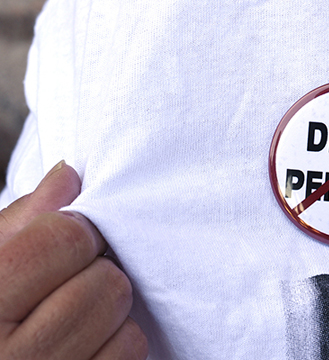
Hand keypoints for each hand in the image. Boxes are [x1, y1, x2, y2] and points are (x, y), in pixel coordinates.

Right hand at [0, 162, 147, 358]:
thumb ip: (23, 222)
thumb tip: (69, 174)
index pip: (63, 241)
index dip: (77, 231)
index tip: (71, 238)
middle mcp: (10, 356)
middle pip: (105, 283)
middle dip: (98, 271)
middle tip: (74, 278)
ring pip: (125, 323)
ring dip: (112, 311)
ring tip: (76, 312)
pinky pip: (130, 356)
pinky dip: (119, 343)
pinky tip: (87, 343)